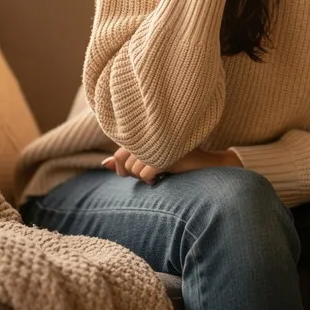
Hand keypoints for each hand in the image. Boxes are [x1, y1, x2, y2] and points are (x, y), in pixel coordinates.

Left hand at [101, 146, 241, 183]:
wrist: (205, 162)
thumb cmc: (176, 159)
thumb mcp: (148, 159)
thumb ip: (127, 160)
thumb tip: (105, 163)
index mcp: (143, 130)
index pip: (119, 153)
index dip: (121, 167)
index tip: (131, 173)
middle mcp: (149, 133)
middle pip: (124, 162)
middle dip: (133, 174)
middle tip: (149, 173)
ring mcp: (158, 142)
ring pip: (134, 169)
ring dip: (144, 176)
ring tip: (158, 172)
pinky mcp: (166, 154)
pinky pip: (146, 173)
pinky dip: (151, 178)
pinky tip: (162, 176)